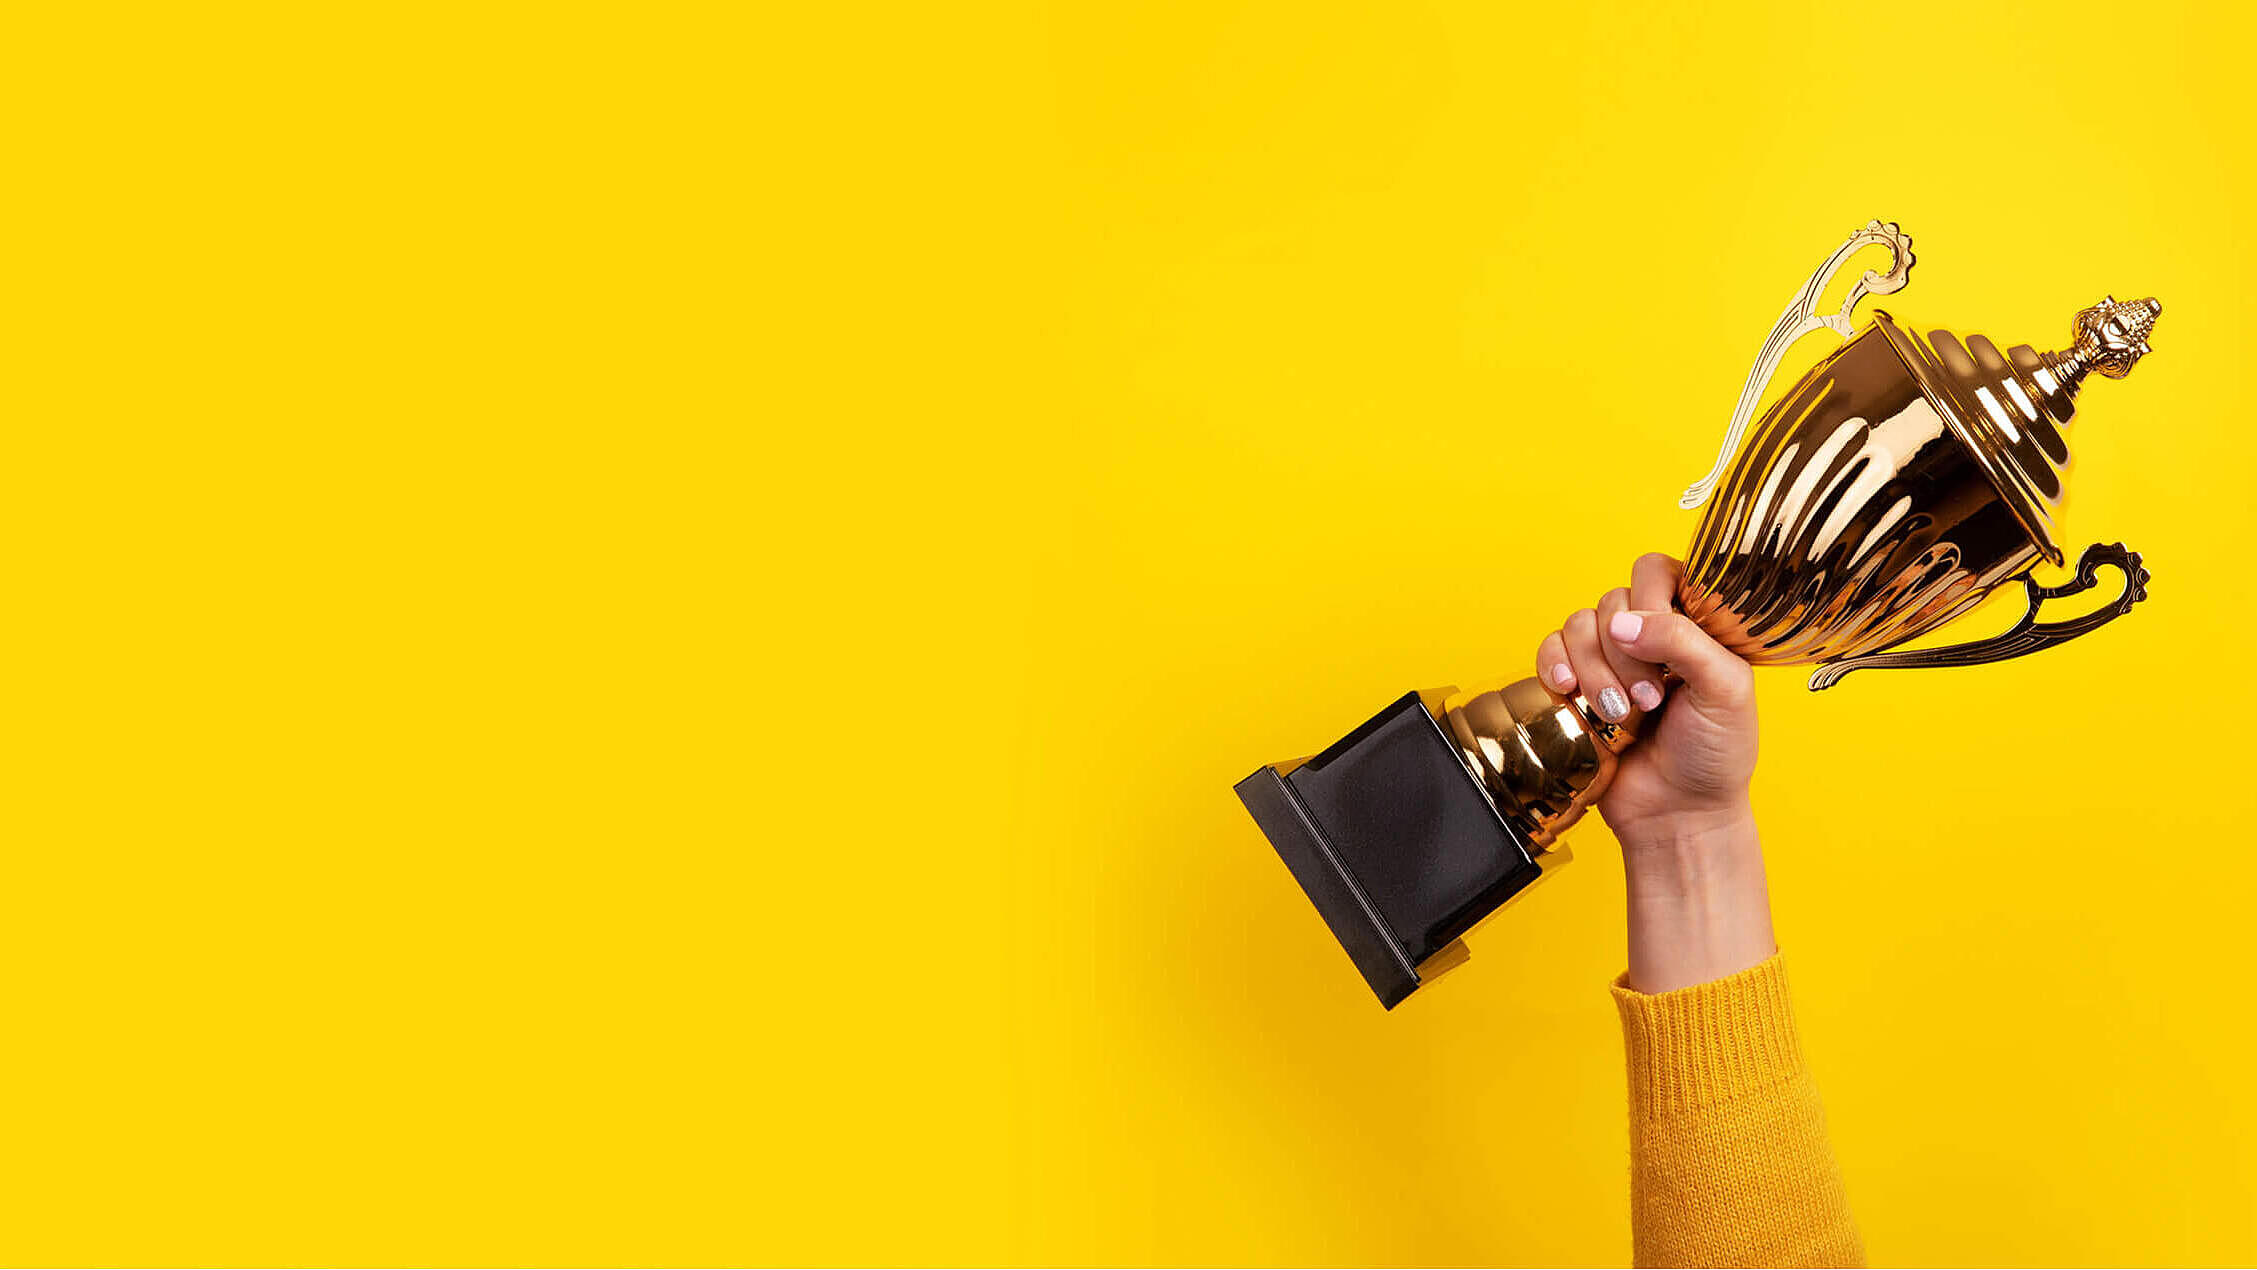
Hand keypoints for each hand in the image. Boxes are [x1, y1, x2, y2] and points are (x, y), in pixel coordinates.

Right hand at [1535, 552, 1773, 990]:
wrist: (1677, 816)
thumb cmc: (1714, 757)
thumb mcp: (1724, 691)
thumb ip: (1681, 641)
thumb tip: (1624, 622)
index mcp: (1695, 625)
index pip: (1660, 572)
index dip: (1651, 599)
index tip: (1659, 641)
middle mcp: (1650, 635)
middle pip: (1613, 600)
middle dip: (1625, 653)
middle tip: (1649, 699)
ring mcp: (1610, 659)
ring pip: (1578, 625)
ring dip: (1593, 669)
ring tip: (1617, 713)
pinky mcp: (1575, 685)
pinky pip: (1550, 651)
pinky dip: (1554, 666)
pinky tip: (1568, 692)